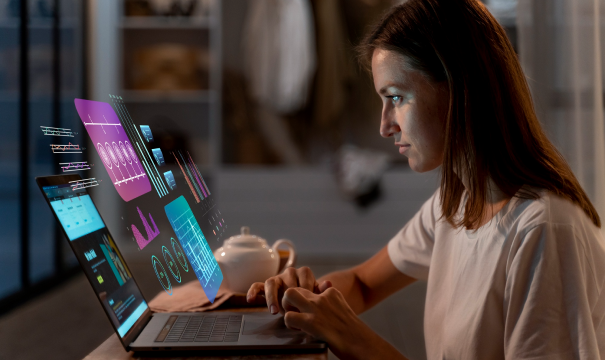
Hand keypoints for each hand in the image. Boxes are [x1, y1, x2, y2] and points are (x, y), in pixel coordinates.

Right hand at [246, 266, 332, 314]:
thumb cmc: (310, 298)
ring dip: (271, 297)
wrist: (302, 301)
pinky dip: (252, 291)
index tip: (307, 302)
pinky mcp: (266, 286)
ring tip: (273, 311)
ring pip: (271, 282)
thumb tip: (327, 284)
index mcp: (303, 273)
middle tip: (292, 310)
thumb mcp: (318, 295)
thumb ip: (322, 290)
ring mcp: (277, 279)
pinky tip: (250, 300)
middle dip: (290, 296)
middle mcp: (289, 273)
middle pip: (287, 279)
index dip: (306, 289)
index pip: (304, 276)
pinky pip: (257, 286)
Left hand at [282, 287, 396, 359]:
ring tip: (293, 319)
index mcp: (330, 293)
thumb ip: (331, 299)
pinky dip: (289, 324)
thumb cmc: (353, 330)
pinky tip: (298, 329)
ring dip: (287, 307)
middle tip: (294, 312)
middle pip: (296, 288)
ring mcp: (316, 308)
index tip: (306, 310)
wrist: (361, 342)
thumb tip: (325, 287)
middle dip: (290, 300)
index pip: (309, 288)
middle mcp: (322, 297)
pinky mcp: (311, 322)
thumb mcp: (342, 308)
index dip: (304, 300)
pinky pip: (289, 316)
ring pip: (289, 294)